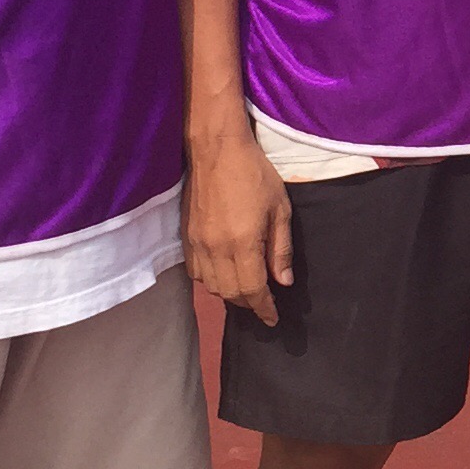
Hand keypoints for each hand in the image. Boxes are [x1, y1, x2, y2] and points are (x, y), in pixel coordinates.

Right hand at [184, 123, 294, 322]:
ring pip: (211, 286)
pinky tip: (224, 273)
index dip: (264, 308)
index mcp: (242, 243)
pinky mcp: (185, 236)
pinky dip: (211, 280)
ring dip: (230, 294)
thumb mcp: (280, 209)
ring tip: (246, 290)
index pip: (252, 290)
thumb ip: (281, 249)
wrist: (215, 150)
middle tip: (264, 304)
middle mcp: (215, 249)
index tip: (273, 319)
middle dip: (249, 304)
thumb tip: (284, 282)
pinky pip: (196, 272)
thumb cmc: (254, 174)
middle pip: (230, 294)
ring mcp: (197, 244)